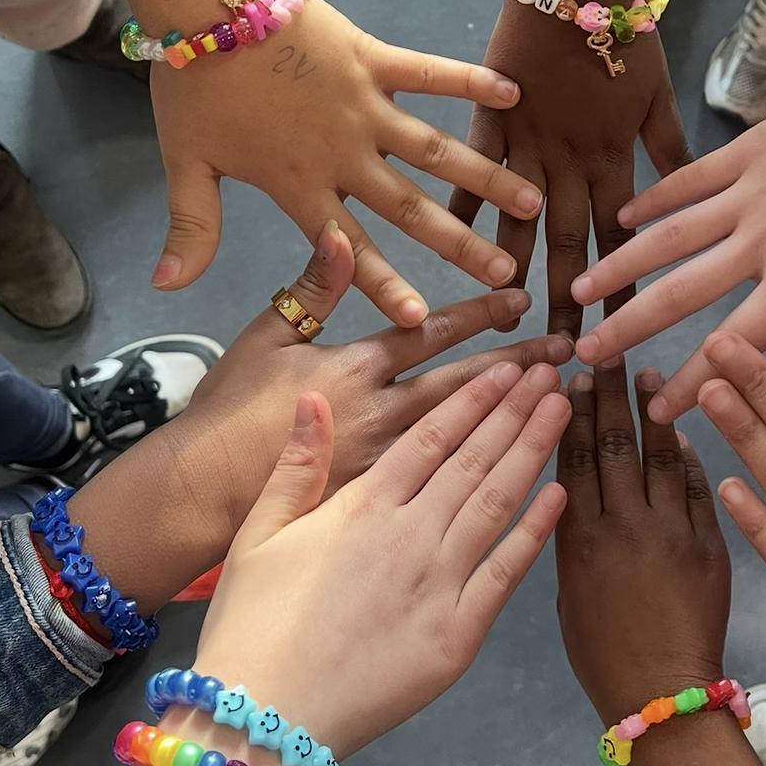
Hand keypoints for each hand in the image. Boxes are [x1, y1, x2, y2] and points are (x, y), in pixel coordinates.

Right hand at [80, 222, 570, 603]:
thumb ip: (309, 292)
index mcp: (354, 376)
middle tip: (567, 350)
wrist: (198, 504)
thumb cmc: (223, 420)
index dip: (479, 318)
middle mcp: (383, 426)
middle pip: (466, 393)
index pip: (429, 339)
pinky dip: (508, 504)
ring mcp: (390, 482)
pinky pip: (460, 519)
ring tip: (564, 404)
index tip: (522, 300)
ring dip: (523, 426)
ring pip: (475, 453)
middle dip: (520, 370)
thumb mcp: (262, 341)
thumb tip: (340, 234)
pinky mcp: (389, 531)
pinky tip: (547, 489)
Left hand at [151, 0, 545, 323]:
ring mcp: (366, 106)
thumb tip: (167, 289)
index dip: (384, 287)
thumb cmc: (196, 83)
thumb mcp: (185, 162)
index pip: (349, 251)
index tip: (421, 321)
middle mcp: (345, 154)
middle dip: (461, 246)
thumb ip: (191, 228)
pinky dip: (469, 80)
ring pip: (436, 151)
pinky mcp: (373, 58)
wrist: (208, 3)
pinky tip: (511, 92)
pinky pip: (429, 72)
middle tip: (508, 275)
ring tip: (530, 202)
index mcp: (300, 184)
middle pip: (411, 210)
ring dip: (485, 178)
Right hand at [195, 357, 570, 759]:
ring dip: (533, 451)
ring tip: (564, 409)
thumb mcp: (257, 535)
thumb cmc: (250, 626)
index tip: (505, 368)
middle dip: (516, 410)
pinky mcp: (459, 635)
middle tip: (555, 370)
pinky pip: (507, 573)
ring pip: (498, 502)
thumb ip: (295, 467)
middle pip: (474, 459)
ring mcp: (440, 584)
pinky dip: (535, 530)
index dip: (472, 398)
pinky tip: (559, 493)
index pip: (430, 437)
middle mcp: (409, 534)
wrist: (264, 717)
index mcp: (361, 507)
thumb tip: (314, 399)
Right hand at [448, 0, 691, 336]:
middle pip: (569, 245)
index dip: (620, 290)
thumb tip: (692, 187)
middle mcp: (570, 162)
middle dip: (566, 302)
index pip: (620, 240)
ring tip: (505, 315)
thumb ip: (668, 146)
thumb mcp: (658, 93)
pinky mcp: (491, 116)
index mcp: (615, 159)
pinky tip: (449, 240)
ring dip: (513, 266)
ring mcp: (527, 141)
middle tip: (560, 353)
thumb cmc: (624, 31)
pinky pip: (473, 167)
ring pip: (519, 218)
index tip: (620, 335)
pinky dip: (461, 203)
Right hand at [555, 362, 730, 722]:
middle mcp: (623, 527)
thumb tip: (576, 479)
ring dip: (652, 410)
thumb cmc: (600, 651)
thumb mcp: (566, 591)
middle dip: (609, 392)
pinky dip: (686, 453)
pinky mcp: (710, 544)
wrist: (661, 695)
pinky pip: (697, 486)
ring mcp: (671, 533)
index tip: (570, 372)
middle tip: (607, 349)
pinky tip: (680, 426)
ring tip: (648, 372)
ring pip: (659, 456)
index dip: (571, 411)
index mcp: (578, 541)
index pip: (573, 457)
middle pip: (614, 444)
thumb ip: (570, 533)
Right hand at [570, 21, 765, 421]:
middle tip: (581, 352)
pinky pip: (688, 179)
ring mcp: (748, 191)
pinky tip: (623, 215)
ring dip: (621, 263)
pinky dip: (653, 198)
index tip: (657, 411)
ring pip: (670, 235)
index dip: (692, 382)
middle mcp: (760, 240)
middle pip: (680, 292)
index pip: (733, 345)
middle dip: (628, 327)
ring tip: (578, 289)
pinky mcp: (747, 150)